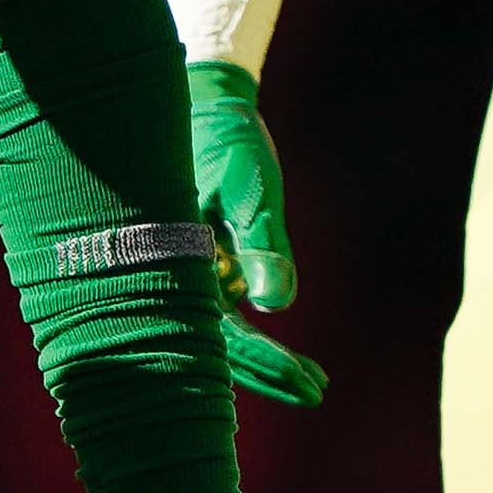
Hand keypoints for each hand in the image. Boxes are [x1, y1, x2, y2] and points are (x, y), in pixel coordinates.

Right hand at [188, 59, 322, 407]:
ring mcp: (188, 273)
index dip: (265, 364)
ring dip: (265, 361)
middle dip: (267, 374)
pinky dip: (257, 336)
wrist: (207, 101)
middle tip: (316, 391)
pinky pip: (225, 314)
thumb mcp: (249, 187)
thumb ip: (262, 244)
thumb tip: (275, 305)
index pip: (223, 336)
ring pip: (222, 336)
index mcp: (178, 261)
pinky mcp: (201, 265)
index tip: (307, 384)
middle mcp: (176, 276)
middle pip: (219, 347)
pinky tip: (288, 352)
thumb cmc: (225, 140)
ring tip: (314, 382)